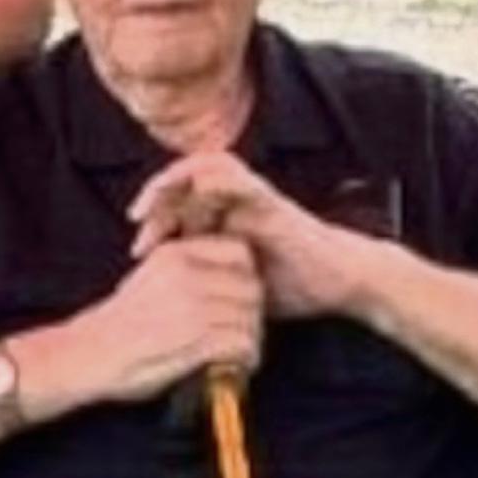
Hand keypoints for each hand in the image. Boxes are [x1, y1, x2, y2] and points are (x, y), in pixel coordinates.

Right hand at [69, 234, 263, 403]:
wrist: (87, 354)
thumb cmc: (120, 323)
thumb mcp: (150, 277)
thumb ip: (187, 271)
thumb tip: (231, 280)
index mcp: (176, 253)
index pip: (239, 252)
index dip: (248, 276)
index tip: (241, 298)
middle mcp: (187, 274)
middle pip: (251, 287)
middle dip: (254, 312)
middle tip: (246, 331)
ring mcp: (192, 306)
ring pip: (250, 317)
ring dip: (252, 339)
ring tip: (244, 354)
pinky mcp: (196, 340)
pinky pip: (242, 344)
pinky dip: (247, 358)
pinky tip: (238, 367)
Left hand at [128, 151, 377, 317]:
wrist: (340, 281)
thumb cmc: (293, 286)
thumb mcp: (238, 287)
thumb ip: (209, 284)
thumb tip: (169, 310)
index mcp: (225, 219)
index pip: (178, 203)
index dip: (153, 222)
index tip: (137, 252)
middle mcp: (235, 201)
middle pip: (183, 181)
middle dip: (155, 200)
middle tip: (137, 226)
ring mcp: (252, 196)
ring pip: (204, 166)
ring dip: (174, 181)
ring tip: (152, 205)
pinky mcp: (269, 199)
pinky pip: (237, 176)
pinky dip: (213, 177)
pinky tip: (194, 192)